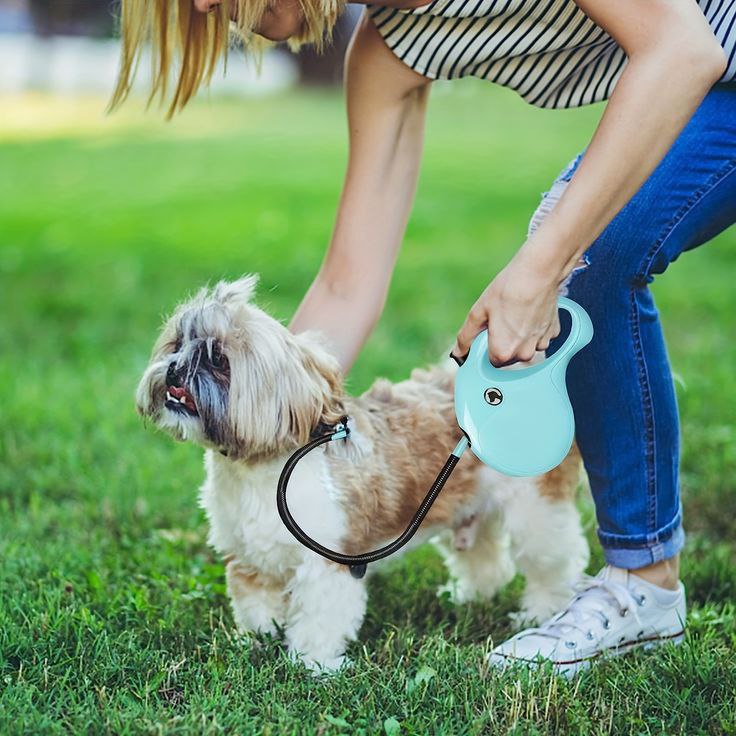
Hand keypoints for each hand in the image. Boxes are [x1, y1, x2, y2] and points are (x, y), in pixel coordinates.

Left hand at [452, 248, 561, 366]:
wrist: (538, 272)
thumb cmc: (507, 290)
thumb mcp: (478, 312)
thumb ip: (466, 337)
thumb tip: (458, 354)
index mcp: (503, 352)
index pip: (491, 361)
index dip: (487, 346)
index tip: (489, 331)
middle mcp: (524, 354)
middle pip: (509, 356)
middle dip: (503, 342)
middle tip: (502, 319)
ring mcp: (541, 344)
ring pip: (525, 347)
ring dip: (519, 336)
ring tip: (516, 313)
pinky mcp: (553, 333)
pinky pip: (538, 337)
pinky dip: (533, 328)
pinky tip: (530, 311)